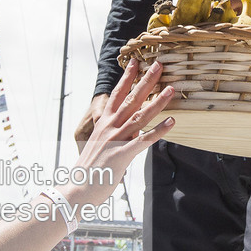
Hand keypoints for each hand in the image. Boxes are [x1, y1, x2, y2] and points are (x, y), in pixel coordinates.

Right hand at [64, 60, 173, 199]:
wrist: (78, 188)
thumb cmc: (90, 170)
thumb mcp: (100, 146)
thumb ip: (116, 135)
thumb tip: (133, 131)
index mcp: (104, 124)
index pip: (117, 95)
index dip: (127, 78)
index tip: (135, 62)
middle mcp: (110, 127)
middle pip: (131, 99)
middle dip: (146, 81)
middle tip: (158, 65)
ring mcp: (116, 139)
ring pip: (140, 116)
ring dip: (158, 102)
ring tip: (172, 90)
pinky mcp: (122, 154)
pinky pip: (144, 140)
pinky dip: (159, 130)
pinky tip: (171, 122)